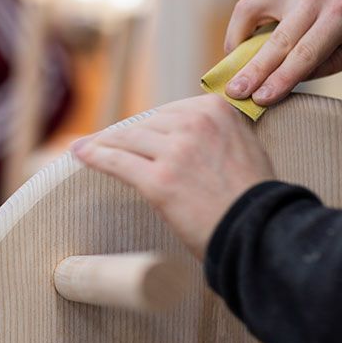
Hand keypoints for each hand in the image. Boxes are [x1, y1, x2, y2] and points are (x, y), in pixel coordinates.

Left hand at [72, 95, 274, 259]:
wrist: (260, 233)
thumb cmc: (251, 194)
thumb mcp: (242, 143)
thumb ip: (214, 129)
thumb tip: (181, 126)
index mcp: (215, 109)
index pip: (168, 112)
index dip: (147, 125)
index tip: (132, 131)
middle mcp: (194, 123)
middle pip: (145, 124)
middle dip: (125, 135)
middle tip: (105, 141)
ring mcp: (175, 151)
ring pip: (127, 139)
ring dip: (104, 143)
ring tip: (87, 146)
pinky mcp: (158, 180)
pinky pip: (117, 161)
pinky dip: (95, 156)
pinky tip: (81, 153)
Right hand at [224, 0, 341, 105]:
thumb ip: (330, 64)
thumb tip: (287, 79)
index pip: (306, 52)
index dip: (281, 78)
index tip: (260, 99)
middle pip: (277, 39)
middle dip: (253, 70)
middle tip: (234, 93)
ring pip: (252, 14)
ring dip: (237, 44)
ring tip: (232, 71)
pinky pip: (249, 7)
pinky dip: (239, 29)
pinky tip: (239, 50)